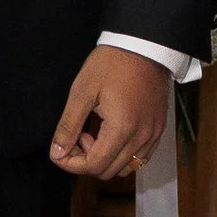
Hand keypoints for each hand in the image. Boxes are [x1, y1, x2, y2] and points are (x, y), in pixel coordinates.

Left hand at [50, 43, 171, 179]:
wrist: (144, 45)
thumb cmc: (110, 64)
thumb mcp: (82, 91)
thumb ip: (68, 126)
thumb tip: (57, 153)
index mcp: (121, 130)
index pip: (94, 165)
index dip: (71, 164)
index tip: (60, 150)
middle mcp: (141, 138)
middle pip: (109, 171)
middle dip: (86, 161)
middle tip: (78, 136)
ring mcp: (153, 134)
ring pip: (126, 168)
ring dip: (105, 159)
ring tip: (95, 133)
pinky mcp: (159, 129)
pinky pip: (141, 157)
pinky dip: (123, 155)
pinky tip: (112, 134)